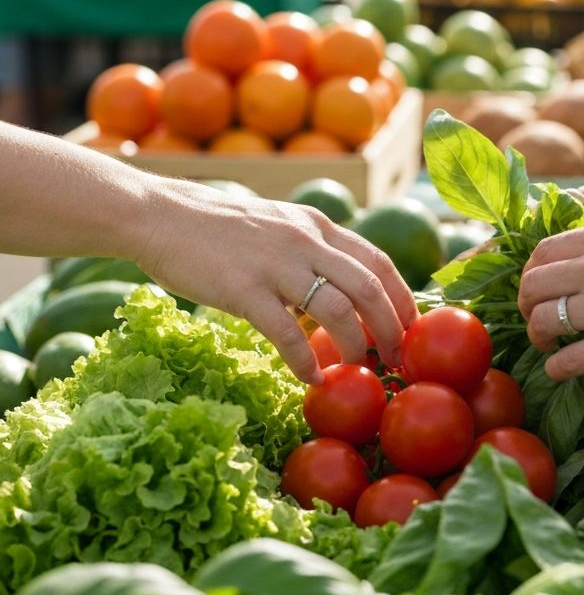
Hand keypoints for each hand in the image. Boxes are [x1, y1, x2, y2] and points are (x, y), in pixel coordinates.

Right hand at [134, 183, 417, 384]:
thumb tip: (342, 286)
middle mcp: (306, 241)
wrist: (161, 215)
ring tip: (361, 369)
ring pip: (337, 309)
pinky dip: (304, 360)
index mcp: (318, 225)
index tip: (412, 327)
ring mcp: (276, 264)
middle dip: (391, 328)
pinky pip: (286, 332)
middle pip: (369, 288)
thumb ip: (312, 248)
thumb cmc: (220, 227)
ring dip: (355, 345)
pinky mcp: (244, 289)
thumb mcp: (280, 224)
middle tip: (398, 358)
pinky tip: (311, 379)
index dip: (402, 297)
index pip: (378, 262)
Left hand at [517, 219, 583, 380]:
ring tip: (547, 345)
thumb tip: (583, 264)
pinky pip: (566, 360)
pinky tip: (561, 370)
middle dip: (525, 305)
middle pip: (533, 284)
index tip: (536, 288)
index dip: (531, 273)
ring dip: (537, 336)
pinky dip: (555, 368)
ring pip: (543, 320)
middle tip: (534, 318)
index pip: (543, 250)